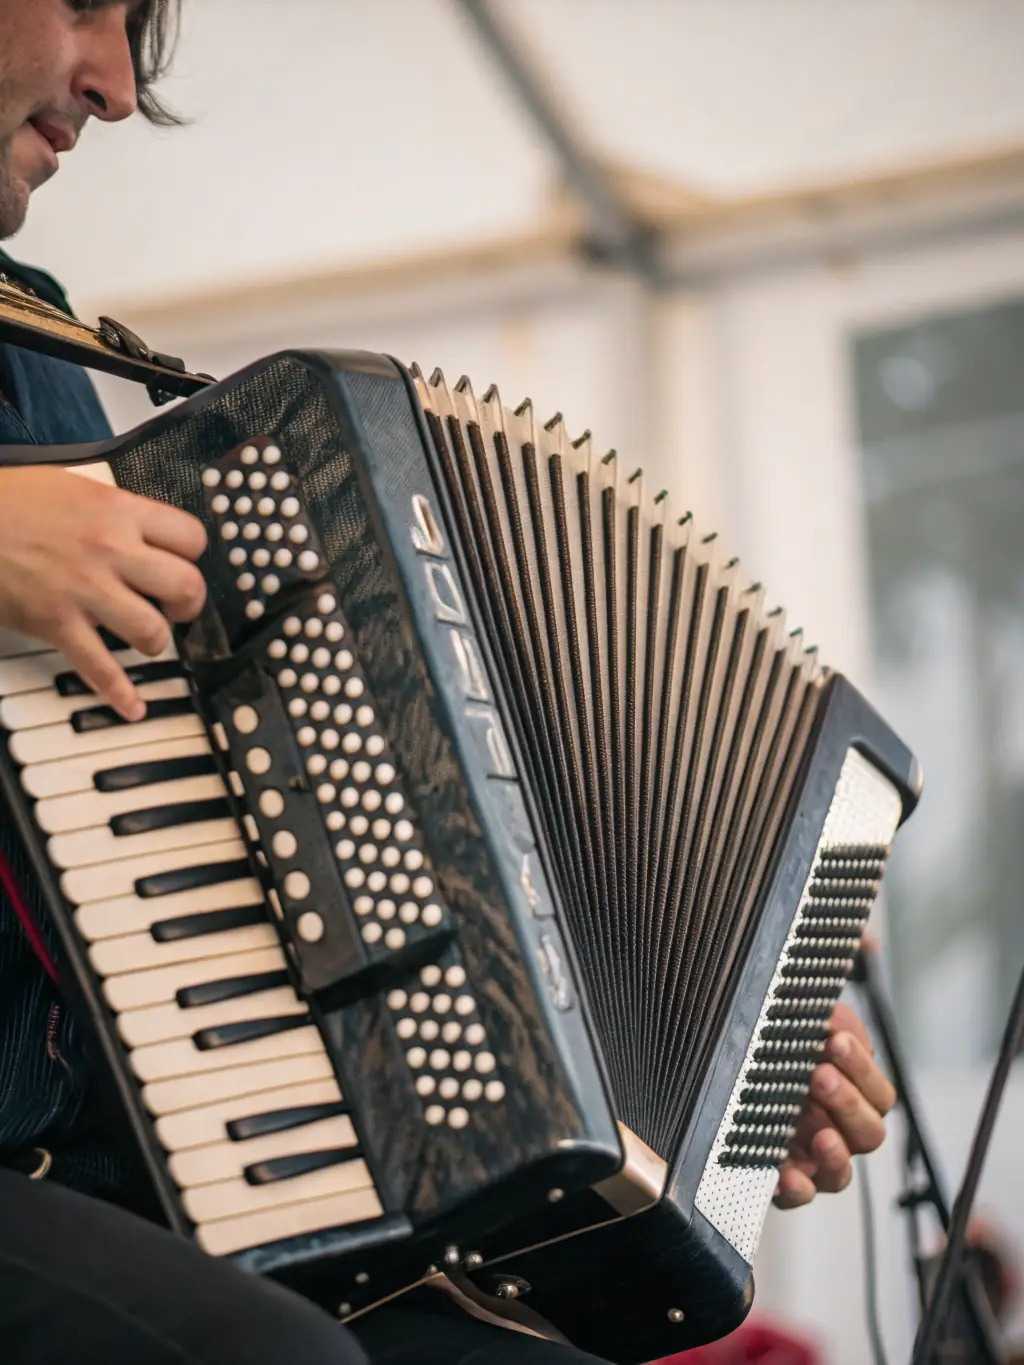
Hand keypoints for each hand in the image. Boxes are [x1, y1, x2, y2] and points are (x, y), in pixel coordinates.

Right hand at [0, 466, 206, 720]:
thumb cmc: (11, 500)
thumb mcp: (75, 487)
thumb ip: (117, 512)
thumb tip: (146, 534)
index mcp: (118, 511)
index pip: (191, 538)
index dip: (192, 555)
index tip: (182, 563)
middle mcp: (110, 550)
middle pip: (186, 587)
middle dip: (188, 604)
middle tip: (176, 608)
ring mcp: (85, 590)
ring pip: (152, 631)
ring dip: (155, 641)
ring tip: (146, 638)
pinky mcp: (56, 623)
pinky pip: (99, 668)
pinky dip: (119, 693)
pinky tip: (132, 707)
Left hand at [774, 1000, 894, 1208]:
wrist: (725, 1073)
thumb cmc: (772, 1048)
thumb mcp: (797, 1024)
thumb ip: (823, 1014)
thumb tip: (838, 987)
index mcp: (850, 1093)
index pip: (877, 1091)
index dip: (860, 1067)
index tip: (835, 1039)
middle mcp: (838, 1130)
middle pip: (869, 1132)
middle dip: (848, 1101)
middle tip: (820, 1075)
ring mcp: (813, 1161)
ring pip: (842, 1172)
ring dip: (835, 1153)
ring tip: (822, 1135)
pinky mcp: (785, 1182)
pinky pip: (799, 1196)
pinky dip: (797, 1189)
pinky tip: (786, 1174)